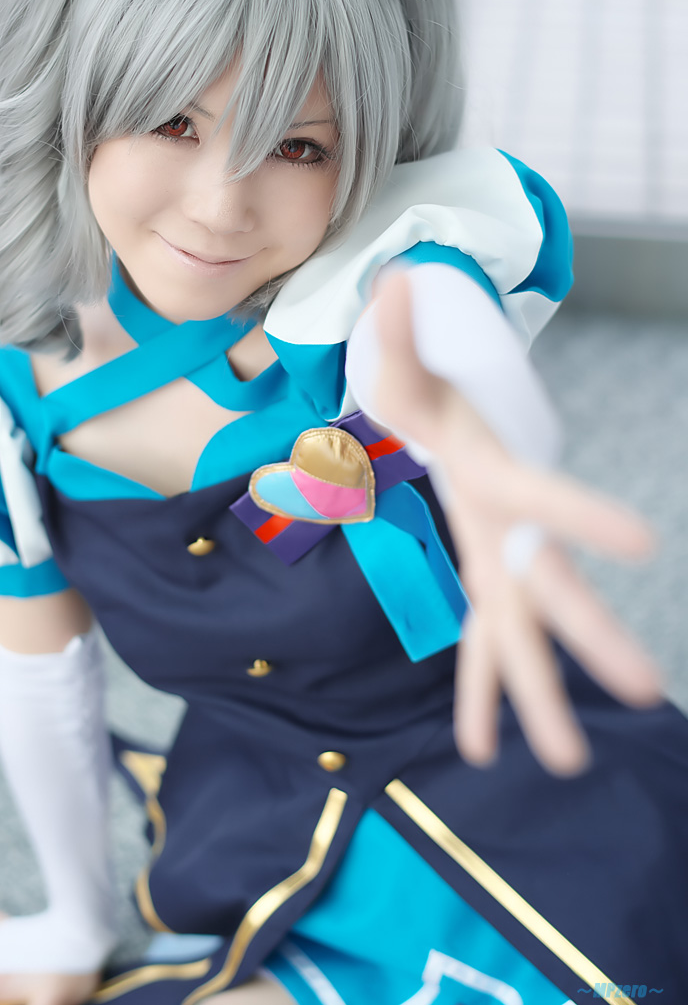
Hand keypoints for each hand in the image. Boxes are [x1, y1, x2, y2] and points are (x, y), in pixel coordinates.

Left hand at [372, 271, 662, 775]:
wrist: (449, 401)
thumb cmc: (429, 383)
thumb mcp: (405, 361)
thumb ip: (402, 330)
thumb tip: (397, 279)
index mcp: (490, 469)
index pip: (536, 495)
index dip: (578, 515)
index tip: (645, 545)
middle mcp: (504, 521)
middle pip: (547, 583)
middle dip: (589, 635)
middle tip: (644, 693)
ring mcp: (494, 551)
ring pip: (520, 629)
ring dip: (536, 692)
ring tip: (565, 761)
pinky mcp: (479, 569)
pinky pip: (480, 640)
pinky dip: (482, 691)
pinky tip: (481, 745)